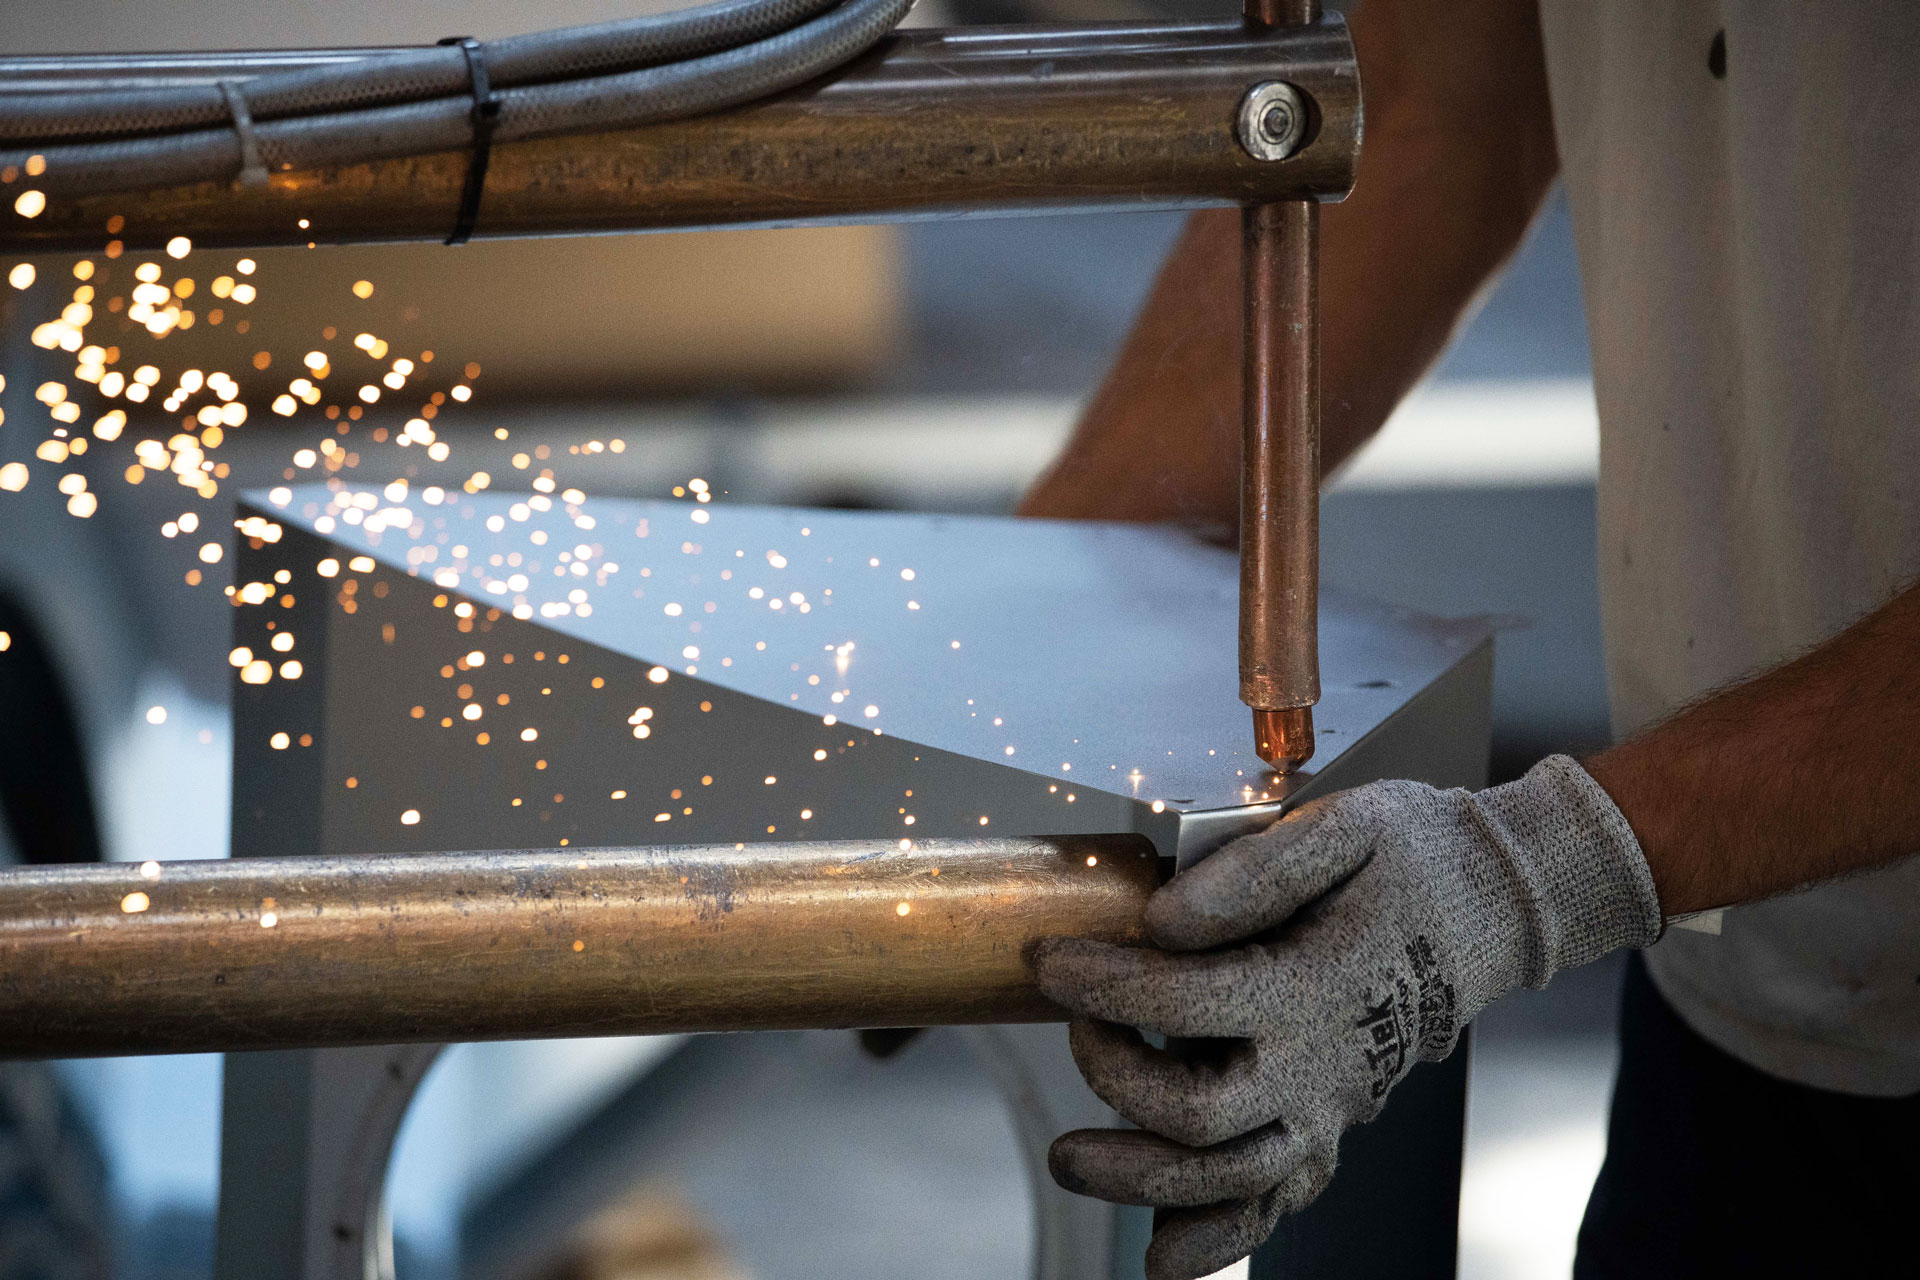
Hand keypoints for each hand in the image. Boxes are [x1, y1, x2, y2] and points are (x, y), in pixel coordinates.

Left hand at [1033, 755, 1661, 1279]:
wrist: (1489, 908)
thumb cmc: (1413, 860)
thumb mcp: (1345, 828)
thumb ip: (1254, 871)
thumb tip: (1164, 918)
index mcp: (1316, 983)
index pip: (1187, 997)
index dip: (1104, 983)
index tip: (1047, 961)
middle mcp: (1322, 1064)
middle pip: (1199, 1116)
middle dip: (1114, 1082)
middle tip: (1074, 1034)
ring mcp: (1326, 1109)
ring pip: (1227, 1180)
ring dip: (1139, 1182)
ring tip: (1070, 1158)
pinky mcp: (1326, 1131)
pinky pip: (1272, 1208)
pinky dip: (1215, 1242)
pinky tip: (1159, 1258)